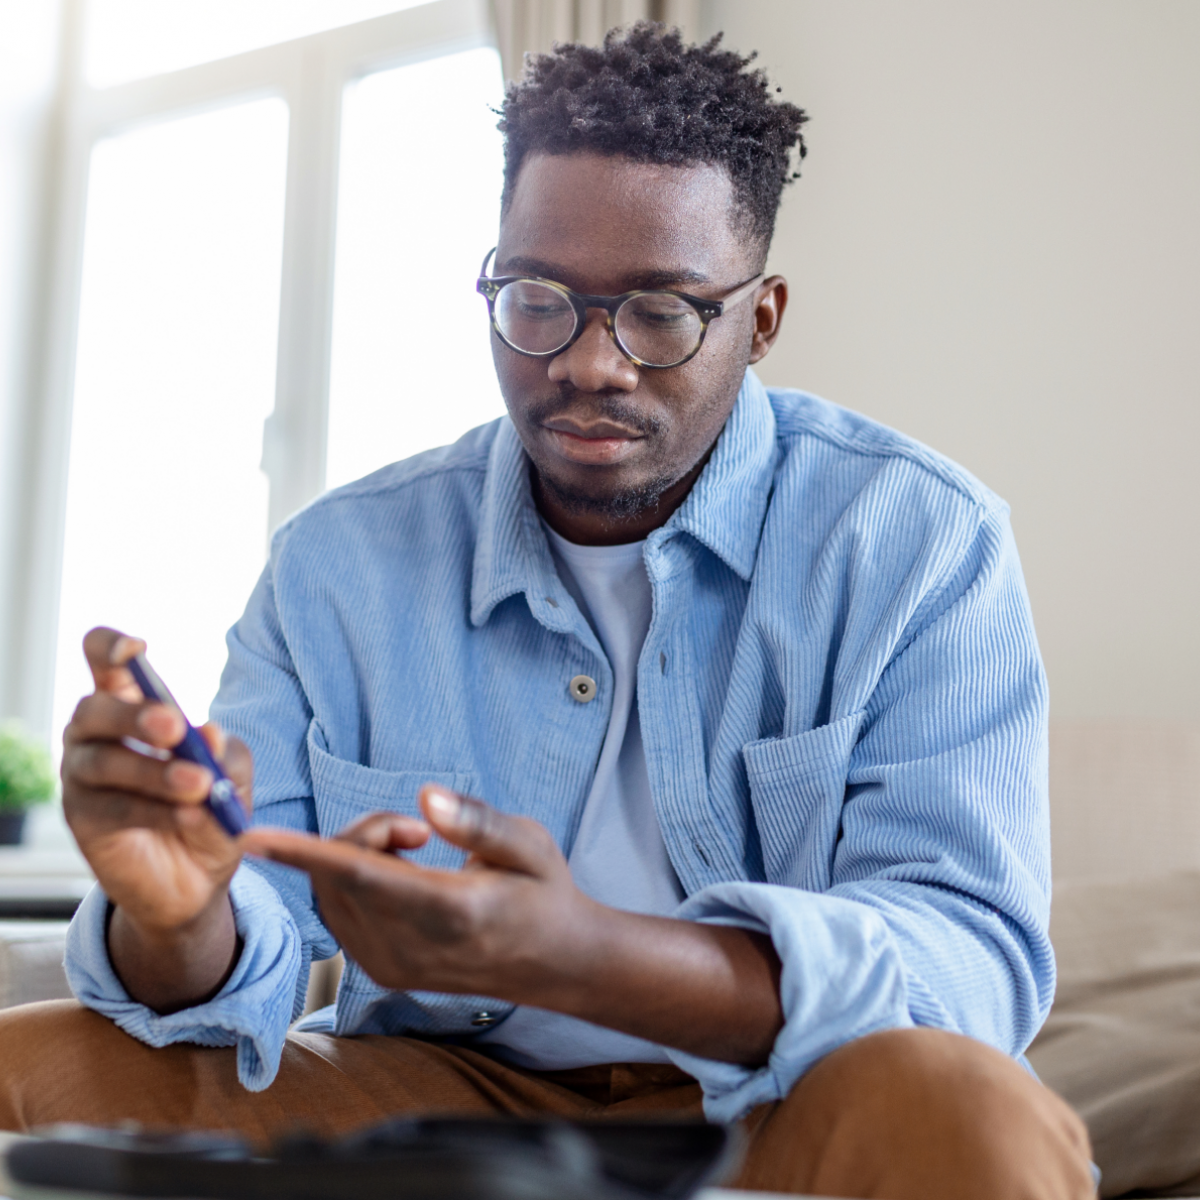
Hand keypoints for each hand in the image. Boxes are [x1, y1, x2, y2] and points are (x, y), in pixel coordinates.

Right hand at [61, 627, 251, 1007]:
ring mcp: (82, 775)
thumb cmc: (211, 805)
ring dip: (155, 771)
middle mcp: (95, 733)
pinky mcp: (83, 818)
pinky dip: (152, 808)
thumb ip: (225, 753)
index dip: (110, 647)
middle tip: (175, 728)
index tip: (137, 649)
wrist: (199, 877)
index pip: (102, 659)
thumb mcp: (232, 773)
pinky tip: (187, 814)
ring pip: (105, 762)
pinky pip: (111, 807)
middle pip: (95, 709)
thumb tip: (211, 734)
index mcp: (130, 703)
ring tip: (198, 784)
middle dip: (135, 716)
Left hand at [245, 787, 593, 998]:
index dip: (303, 853)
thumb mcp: (530, 844)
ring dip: (355, 854)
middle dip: (363, 831)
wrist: (555, 964)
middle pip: (340, 874)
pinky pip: (338, 912)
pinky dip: (351, 879)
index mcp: (450, 912)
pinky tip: (400, 874)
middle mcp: (410, 947)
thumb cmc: (543, 893)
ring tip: (415, 849)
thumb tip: (426, 797)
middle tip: (417, 829)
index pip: (360, 876)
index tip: (253, 836)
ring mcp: (392, 966)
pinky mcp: (382, 971)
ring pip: (331, 893)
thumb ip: (478, 821)